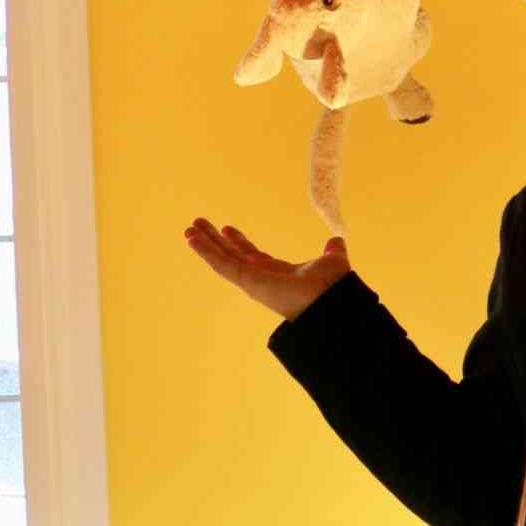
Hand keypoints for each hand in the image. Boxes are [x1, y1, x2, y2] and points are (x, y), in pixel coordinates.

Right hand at [185, 218, 350, 320]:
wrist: (329, 299)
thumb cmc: (332, 287)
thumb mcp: (332, 261)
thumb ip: (332, 251)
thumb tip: (337, 241)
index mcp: (277, 272)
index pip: (252, 255)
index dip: (239, 241)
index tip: (228, 229)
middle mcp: (261, 277)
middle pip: (231, 254)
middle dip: (215, 240)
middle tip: (199, 225)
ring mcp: (251, 280)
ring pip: (222, 259)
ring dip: (204, 245)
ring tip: (188, 231)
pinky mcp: (245, 280)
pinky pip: (220, 263)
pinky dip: (205, 251)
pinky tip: (192, 239)